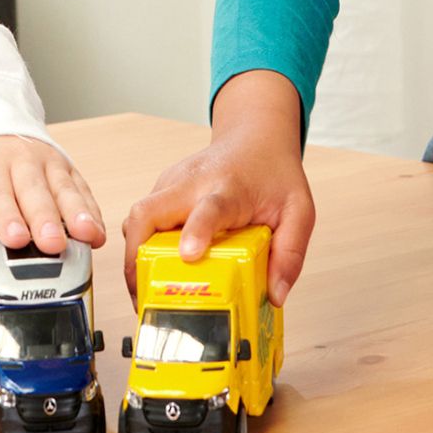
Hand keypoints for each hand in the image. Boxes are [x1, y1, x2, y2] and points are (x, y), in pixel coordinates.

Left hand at [0, 136, 105, 278]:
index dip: (7, 216)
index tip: (15, 237)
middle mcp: (19, 163)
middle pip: (34, 192)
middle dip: (45, 218)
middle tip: (52, 244)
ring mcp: (46, 164)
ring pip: (64, 189)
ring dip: (77, 213)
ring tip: (87, 235)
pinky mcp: (66, 170)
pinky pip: (81, 190)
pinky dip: (91, 211)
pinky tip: (97, 233)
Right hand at [122, 70, 312, 307]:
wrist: (254, 137)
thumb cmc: (274, 173)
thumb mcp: (298, 211)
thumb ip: (290, 253)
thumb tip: (275, 296)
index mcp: (229, 189)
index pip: (209, 208)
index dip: (196, 231)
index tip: (189, 255)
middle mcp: (193, 183)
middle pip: (148, 212)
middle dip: (137, 256)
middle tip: (143, 295)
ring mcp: (173, 183)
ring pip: (137, 217)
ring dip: (134, 255)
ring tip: (143, 292)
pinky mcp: (163, 188)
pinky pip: (142, 218)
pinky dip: (140, 246)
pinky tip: (154, 269)